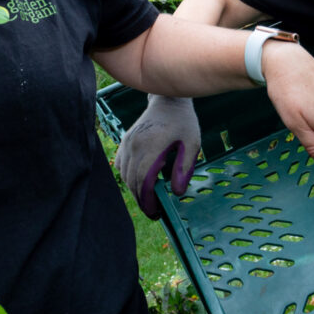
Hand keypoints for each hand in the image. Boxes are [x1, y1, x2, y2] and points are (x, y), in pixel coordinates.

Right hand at [114, 94, 201, 218]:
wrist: (168, 100)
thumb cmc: (183, 122)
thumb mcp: (192, 143)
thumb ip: (184, 168)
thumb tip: (177, 192)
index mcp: (151, 145)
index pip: (143, 180)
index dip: (148, 200)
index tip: (156, 212)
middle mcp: (134, 144)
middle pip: (132, 180)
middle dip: (141, 200)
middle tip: (154, 212)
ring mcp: (127, 142)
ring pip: (124, 175)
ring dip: (135, 190)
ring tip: (148, 200)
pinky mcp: (124, 141)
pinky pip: (120, 165)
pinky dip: (128, 178)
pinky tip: (140, 183)